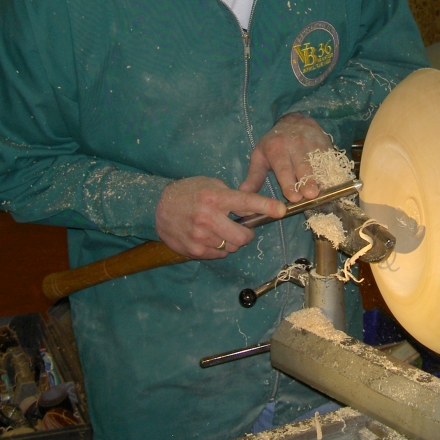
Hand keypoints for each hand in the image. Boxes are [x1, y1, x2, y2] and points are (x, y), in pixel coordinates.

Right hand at [155, 176, 285, 259]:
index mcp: (215, 197)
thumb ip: (232, 197)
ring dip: (231, 241)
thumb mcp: (211, 185)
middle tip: (242, 228)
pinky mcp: (193, 249)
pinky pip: (217, 254)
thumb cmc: (189, 192)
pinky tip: (209, 236)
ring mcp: (200, 235)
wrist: (157, 206)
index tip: (281, 210)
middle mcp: (208, 217)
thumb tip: (253, 210)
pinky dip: (219, 248)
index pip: (246, 202)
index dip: (266, 206)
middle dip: (246, 234)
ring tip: (219, 230)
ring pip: (230, 247)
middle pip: (242, 236)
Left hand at [240, 112, 332, 202]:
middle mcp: (295, 145)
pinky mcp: (325, 144)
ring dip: (321, 178)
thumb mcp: (259, 156)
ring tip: (324, 191)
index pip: (283, 168)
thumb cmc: (275, 143)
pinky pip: (330, 159)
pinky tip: (333, 183)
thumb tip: (243, 194)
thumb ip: (254, 177)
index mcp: (277, 149)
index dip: (288, 183)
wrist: (294, 120)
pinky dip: (332, 171)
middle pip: (303, 166)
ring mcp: (312, 143)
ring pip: (318, 163)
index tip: (293, 197)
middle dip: (307, 181)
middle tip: (311, 195)